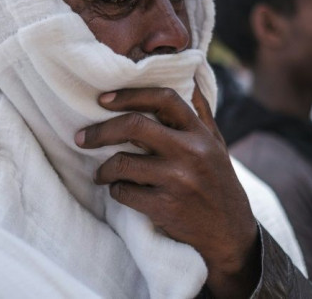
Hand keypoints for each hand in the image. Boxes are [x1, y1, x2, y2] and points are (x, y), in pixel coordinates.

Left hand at [76, 84, 259, 297]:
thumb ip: (201, 113)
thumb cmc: (219, 183)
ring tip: (101, 173)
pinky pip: (123, 192)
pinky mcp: (165, 207)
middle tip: (81, 137)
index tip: (102, 100)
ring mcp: (177, 180)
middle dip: (100, 131)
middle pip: (134, 126)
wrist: (230, 233)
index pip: (163, 99)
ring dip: (103, 169)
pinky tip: (119, 191)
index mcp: (200, 133)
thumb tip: (188, 78)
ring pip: (121, 162)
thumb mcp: (217, 145)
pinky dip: (115, 190)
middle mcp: (190, 152)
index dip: (129, 95)